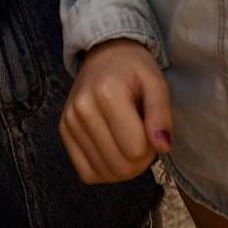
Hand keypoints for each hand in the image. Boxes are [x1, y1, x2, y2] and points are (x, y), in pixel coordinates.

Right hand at [60, 39, 172, 183]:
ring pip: (103, 173)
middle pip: (120, 166)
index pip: (135, 149)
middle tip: (143, 138)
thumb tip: (163, 147)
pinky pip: (86, 172)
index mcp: (107, 94)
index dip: (151, 147)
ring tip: (128, 141)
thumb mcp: (156, 83)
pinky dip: (104, 170)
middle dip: (139, 161)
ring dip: (123, 167)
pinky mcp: (63, 131)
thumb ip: (161, 115)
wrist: (105, 54)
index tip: (152, 129)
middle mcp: (82, 109)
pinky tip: (113, 151)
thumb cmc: (134, 69)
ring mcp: (69, 122)